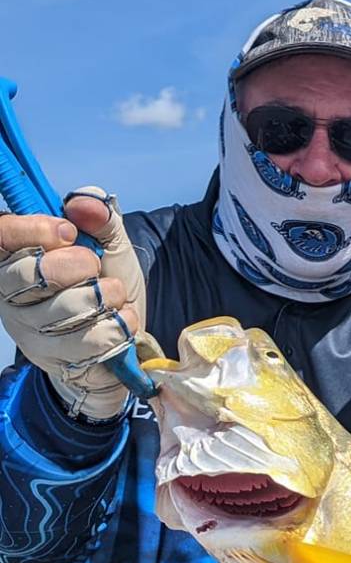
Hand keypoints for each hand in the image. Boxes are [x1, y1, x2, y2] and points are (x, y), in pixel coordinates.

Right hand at [0, 187, 145, 418]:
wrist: (127, 337)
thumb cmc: (108, 285)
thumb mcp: (110, 246)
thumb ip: (100, 219)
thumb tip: (84, 203)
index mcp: (14, 261)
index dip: (31, 229)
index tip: (69, 231)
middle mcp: (11, 296)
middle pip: (33, 272)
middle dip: (79, 264)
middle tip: (95, 268)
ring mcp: (30, 331)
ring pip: (68, 306)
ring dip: (107, 296)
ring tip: (113, 297)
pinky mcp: (55, 359)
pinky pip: (91, 338)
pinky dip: (119, 325)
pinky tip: (118, 322)